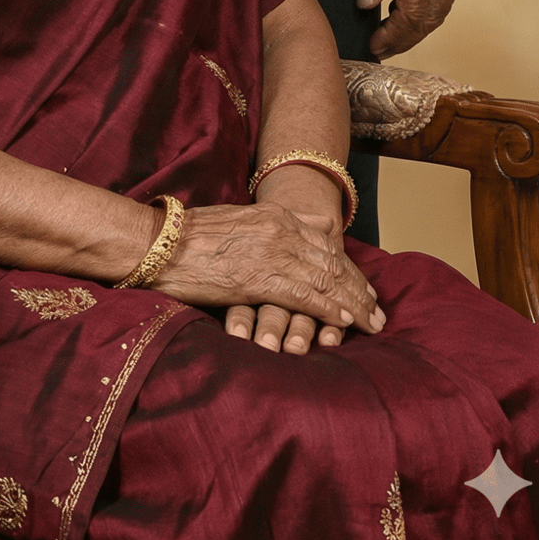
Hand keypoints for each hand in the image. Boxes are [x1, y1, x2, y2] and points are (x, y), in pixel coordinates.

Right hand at [157, 202, 383, 351]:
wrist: (160, 243)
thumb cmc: (193, 236)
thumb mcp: (242, 219)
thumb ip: (279, 225)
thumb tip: (316, 226)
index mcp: (275, 216)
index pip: (326, 244)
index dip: (349, 269)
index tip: (364, 289)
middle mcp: (280, 231)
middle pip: (332, 263)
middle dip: (358, 289)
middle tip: (378, 313)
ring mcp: (271, 253)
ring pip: (325, 280)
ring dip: (352, 303)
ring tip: (371, 323)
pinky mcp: (259, 279)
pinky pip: (304, 296)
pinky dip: (328, 310)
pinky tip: (343, 323)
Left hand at [357, 0, 470, 58]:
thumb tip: (367, 4)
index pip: (414, 14)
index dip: (394, 35)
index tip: (375, 45)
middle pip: (432, 15)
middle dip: (408, 37)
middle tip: (383, 47)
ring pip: (444, 3)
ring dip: (421, 23)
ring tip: (395, 32)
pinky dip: (432, 4)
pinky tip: (413, 3)